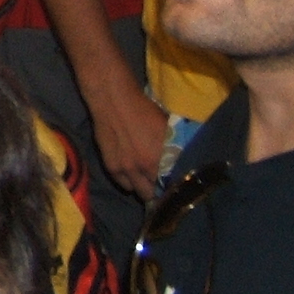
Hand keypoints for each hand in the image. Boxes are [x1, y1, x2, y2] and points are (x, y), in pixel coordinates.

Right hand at [93, 84, 171, 200]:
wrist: (114, 100)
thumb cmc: (144, 109)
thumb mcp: (166, 127)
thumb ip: (173, 147)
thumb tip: (182, 159)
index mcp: (161, 158)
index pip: (172, 185)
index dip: (175, 188)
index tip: (176, 187)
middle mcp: (144, 168)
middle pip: (155, 192)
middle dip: (160, 190)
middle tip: (161, 184)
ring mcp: (126, 169)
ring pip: (140, 192)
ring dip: (144, 187)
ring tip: (147, 181)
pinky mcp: (111, 167)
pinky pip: (124, 185)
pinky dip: (129, 182)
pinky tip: (132, 175)